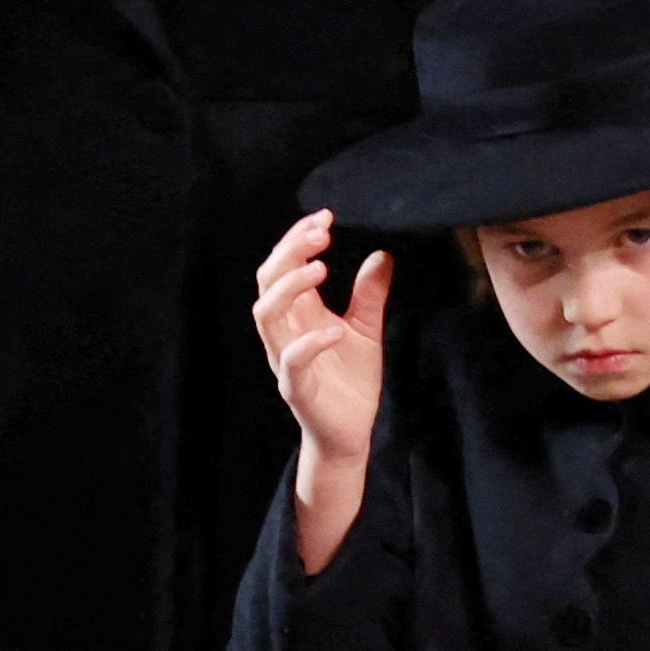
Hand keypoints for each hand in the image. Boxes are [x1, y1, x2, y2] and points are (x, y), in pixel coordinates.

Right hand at [254, 211, 388, 470]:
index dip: (297, 238)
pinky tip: (336, 327)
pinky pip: (292, 362)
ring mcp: (286, 360)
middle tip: (321, 233)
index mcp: (298, 314)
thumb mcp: (366, 328)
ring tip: (321, 268)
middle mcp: (285, 332)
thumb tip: (382, 254)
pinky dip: (311, 341)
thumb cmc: (351, 380)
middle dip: (290, 252)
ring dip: (290, 287)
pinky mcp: (297, 389)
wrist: (350, 434)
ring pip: (266, 315)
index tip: (326, 216)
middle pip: (267, 281)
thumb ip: (369, 293)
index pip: (283, 265)